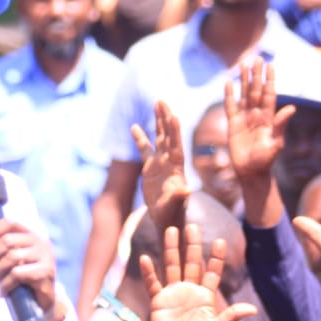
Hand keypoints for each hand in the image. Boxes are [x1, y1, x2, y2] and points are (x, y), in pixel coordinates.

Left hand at [0, 218, 59, 320]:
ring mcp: (46, 256)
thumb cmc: (25, 280)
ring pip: (11, 257)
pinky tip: (1, 292)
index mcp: (32, 236)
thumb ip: (6, 249)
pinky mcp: (46, 272)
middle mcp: (41, 243)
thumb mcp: (16, 261)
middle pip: (7, 240)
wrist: (44, 303)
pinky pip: (17, 274)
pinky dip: (4, 284)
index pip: (10, 223)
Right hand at [133, 101, 189, 233]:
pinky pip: (144, 149)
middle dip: (166, 118)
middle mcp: (170, 161)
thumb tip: (186, 190)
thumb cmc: (173, 213)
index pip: (176, 145)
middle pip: (168, 135)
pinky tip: (133, 126)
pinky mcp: (150, 168)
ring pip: (159, 137)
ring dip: (158, 121)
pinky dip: (140, 138)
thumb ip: (180, 196)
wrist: (167, 219)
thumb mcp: (176, 205)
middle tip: (162, 101)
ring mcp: (160, 163)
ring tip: (156, 103)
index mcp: (177, 167)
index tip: (173, 115)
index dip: (174, 131)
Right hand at [140, 224, 256, 320]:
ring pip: (172, 266)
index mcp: (205, 296)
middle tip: (193, 226)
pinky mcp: (158, 301)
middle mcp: (189, 290)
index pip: (213, 272)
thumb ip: (231, 317)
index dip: (216, 257)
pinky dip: (149, 272)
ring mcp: (173, 294)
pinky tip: (146, 258)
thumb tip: (252, 309)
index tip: (220, 240)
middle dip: (193, 245)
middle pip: (191, 263)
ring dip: (171, 249)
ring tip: (170, 230)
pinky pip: (153, 283)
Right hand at [225, 59, 293, 181]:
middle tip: (257, 58)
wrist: (251, 172)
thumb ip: (281, 125)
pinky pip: (230, 106)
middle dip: (256, 74)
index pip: (268, 93)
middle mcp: (257, 114)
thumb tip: (292, 108)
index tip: (270, 64)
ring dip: (243, 80)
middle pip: (256, 90)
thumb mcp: (275, 143)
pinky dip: (229, 94)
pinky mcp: (233, 124)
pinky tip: (228, 83)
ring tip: (242, 65)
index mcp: (268, 117)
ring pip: (244, 94)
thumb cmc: (266, 160)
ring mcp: (244, 118)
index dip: (269, 79)